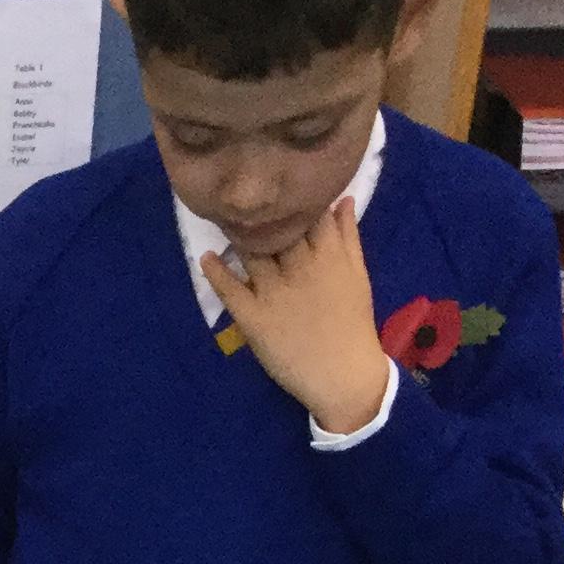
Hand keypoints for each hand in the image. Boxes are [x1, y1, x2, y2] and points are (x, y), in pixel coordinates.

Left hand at [201, 199, 389, 433]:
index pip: (306, 210)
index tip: (281, 188)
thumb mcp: (357, 272)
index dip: (292, 196)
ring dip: (236, 235)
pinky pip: (230, 290)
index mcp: (327, 252)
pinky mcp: (255, 318)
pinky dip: (216, 272)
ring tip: (225, 223)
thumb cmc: (352, 322)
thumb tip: (342, 198)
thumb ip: (348, 235)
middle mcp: (299, 265)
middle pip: (275, 227)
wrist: (342, 374)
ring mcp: (274, 291)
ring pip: (251, 251)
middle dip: (261, 213)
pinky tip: (206, 258)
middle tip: (245, 202)